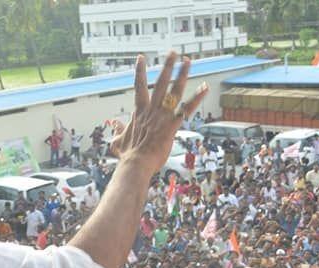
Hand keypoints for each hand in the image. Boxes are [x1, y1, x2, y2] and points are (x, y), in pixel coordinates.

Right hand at [110, 53, 207, 173]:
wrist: (135, 164)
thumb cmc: (128, 156)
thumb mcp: (118, 142)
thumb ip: (118, 132)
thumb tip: (114, 126)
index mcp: (139, 112)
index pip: (139, 86)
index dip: (140, 71)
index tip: (141, 58)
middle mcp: (151, 110)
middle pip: (161, 82)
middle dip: (167, 66)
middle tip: (173, 53)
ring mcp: (162, 117)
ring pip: (174, 91)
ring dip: (182, 75)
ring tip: (188, 61)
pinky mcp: (172, 126)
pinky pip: (187, 109)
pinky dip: (196, 98)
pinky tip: (204, 87)